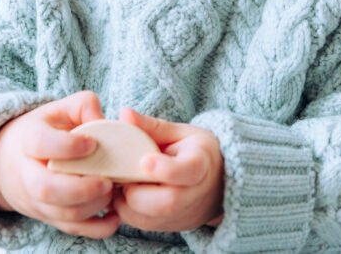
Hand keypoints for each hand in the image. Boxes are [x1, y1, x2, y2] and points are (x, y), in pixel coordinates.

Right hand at [0, 92, 120, 238]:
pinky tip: (115, 215)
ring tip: (113, 190)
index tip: (92, 144)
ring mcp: (38, 201)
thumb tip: (103, 118)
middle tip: (108, 181)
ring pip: (61, 213)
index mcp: (28, 140)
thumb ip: (82, 105)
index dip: (67, 146)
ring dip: (92, 207)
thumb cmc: (43, 131)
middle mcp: (29, 174)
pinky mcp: (51, 217)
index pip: (40, 144)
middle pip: (46, 189)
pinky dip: (97, 228)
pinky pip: (72, 229)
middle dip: (80, 189)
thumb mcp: (57, 110)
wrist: (9, 164)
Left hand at [112, 108, 224, 231]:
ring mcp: (185, 215)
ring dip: (126, 201)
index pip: (188, 171)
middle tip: (122, 173)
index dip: (165, 168)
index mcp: (202, 163)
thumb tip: (124, 113)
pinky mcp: (172, 227)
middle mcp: (196, 194)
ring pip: (149, 218)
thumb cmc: (195, 151)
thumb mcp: (179, 133)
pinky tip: (127, 192)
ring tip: (122, 182)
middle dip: (136, 190)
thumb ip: (152, 126)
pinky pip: (142, 225)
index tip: (144, 160)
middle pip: (167, 202)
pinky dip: (127, 210)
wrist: (218, 182)